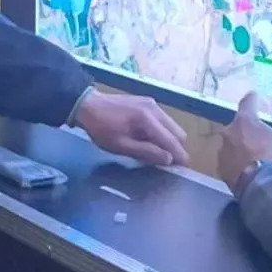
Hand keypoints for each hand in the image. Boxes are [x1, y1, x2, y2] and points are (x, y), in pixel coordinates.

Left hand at [73, 91, 188, 166]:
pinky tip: (150, 140)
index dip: (179, 156)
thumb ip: (146, 152)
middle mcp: (155, 109)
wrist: (88, 105)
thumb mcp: (121, 146)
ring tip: (157, 153)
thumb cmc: (101, 129)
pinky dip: (163, 132)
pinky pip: (163, 120)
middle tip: (168, 163)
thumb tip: (169, 159)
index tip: (183, 169)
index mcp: (148, 119)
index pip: (172, 140)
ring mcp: (153, 104)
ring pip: (172, 126)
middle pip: (178, 133)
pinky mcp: (148, 102)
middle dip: (176, 148)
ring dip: (169, 140)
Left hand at [217, 93, 271, 195]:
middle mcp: (228, 135)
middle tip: (259, 140)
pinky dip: (240, 167)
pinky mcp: (222, 174)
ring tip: (256, 161)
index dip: (251, 100)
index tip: (252, 95)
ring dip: (242, 152)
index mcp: (244, 121)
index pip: (247, 104)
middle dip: (246, 133)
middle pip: (237, 130)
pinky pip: (232, 166)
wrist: (267, 187)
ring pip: (232, 149)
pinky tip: (252, 173)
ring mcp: (222, 155)